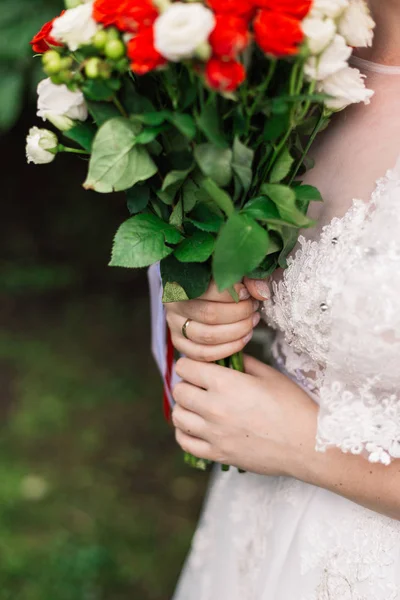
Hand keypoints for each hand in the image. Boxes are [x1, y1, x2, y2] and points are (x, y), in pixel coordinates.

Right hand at [164, 278, 271, 362]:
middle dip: (238, 314)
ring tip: (251, 323)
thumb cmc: (220, 281)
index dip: (232, 294)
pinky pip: (203, 353)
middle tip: (253, 309)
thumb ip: (248, 278)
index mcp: (182, 281)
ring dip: (236, 332)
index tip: (247, 294)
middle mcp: (173, 305)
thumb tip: (260, 293)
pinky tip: (243, 339)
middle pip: (209, 315)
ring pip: (207, 336)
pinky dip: (227, 349)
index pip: (208, 290)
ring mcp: (174, 326)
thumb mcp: (233, 273)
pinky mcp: (180, 343)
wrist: (203, 295)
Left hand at [172, 355, 317, 476]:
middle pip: (179, 391)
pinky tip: (195, 427)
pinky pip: (185, 443)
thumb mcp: (269, 374)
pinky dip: (185, 433)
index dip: (191, 363)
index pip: (186, 367)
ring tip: (198, 406)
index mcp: (225, 383)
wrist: (307, 444)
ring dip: (185, 408)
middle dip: (187, 384)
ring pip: (178, 416)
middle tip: (200, 385)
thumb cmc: (292, 405)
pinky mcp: (218, 455)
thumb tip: (226, 357)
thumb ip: (242, 363)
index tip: (199, 366)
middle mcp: (214, 408)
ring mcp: (213, 434)